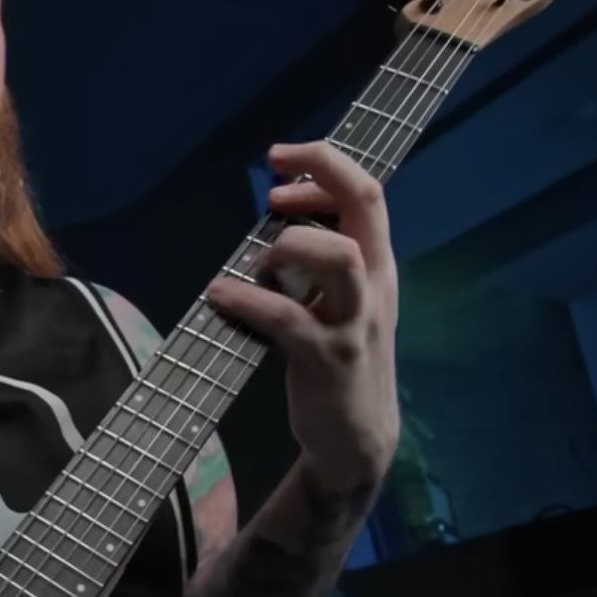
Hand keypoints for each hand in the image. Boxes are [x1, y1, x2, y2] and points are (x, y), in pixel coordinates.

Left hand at [204, 139, 401, 496]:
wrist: (357, 436)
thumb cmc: (338, 359)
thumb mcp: (341, 302)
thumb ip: (318, 261)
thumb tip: (275, 221)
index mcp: (377, 264)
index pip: (366, 191)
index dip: (324, 163)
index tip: (279, 160)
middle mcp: (374, 284)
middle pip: (365, 205)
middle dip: (316, 179)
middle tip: (270, 195)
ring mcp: (355, 321)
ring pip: (341, 257)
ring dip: (290, 244)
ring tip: (257, 261)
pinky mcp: (329, 358)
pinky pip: (289, 319)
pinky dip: (249, 300)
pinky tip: (219, 295)